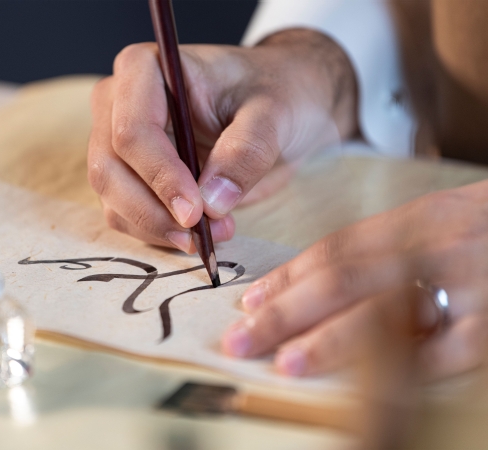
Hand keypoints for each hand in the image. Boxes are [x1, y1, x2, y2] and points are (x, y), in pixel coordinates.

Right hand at [87, 29, 356, 252]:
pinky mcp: (130, 176)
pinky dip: (159, 234)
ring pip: (113, 198)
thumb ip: (246, 150)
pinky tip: (199, 232)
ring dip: (159, 228)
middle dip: (154, 211)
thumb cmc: (274, 93)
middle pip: (109, 169)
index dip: (160, 176)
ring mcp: (118, 142)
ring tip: (214, 232)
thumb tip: (211, 201)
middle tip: (201, 233)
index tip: (196, 212)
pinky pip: (127, 216)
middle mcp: (118, 104)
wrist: (279, 108)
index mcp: (145, 69)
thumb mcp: (273, 113)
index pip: (132, 130)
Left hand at [222, 181, 487, 380]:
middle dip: (286, 311)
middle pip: (343, 281)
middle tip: (243, 337)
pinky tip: (363, 389)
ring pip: (386, 315)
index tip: (251, 302)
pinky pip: (445, 352)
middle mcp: (434, 246)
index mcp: (416, 220)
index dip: (287, 278)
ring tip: (285, 363)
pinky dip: (401, 370)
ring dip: (330, 342)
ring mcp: (468, 285)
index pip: (334, 250)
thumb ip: (384, 248)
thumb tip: (317, 283)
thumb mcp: (439, 221)